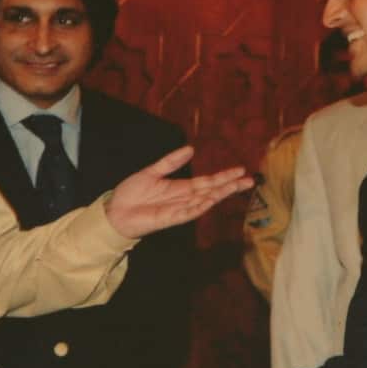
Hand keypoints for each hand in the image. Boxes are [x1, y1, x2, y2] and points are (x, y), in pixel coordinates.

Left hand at [105, 146, 252, 237]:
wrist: (116, 212)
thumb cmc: (131, 194)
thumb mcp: (152, 172)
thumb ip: (171, 162)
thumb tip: (190, 149)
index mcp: (181, 187)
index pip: (208, 181)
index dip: (224, 176)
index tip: (241, 170)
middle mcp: (184, 198)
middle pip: (212, 191)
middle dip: (231, 186)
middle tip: (250, 180)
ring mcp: (179, 209)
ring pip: (205, 201)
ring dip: (220, 194)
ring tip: (237, 186)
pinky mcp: (170, 218)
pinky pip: (188, 212)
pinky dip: (199, 207)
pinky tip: (211, 200)